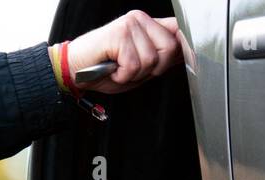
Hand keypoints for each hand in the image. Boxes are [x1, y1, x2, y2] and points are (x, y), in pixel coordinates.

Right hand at [62, 10, 182, 93]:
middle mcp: (140, 19)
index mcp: (146, 25)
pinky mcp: (120, 34)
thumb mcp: (138, 68)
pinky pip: (134, 65)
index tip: (192, 60)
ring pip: (151, 60)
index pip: (178, 30)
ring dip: (134, 74)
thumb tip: (186, 57)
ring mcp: (130, 24)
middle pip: (169, 49)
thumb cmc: (101, 71)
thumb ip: (160, 59)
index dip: (187, 47)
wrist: (72, 71)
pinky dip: (122, 75)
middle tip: (130, 70)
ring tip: (118, 69)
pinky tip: (111, 69)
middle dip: (153, 69)